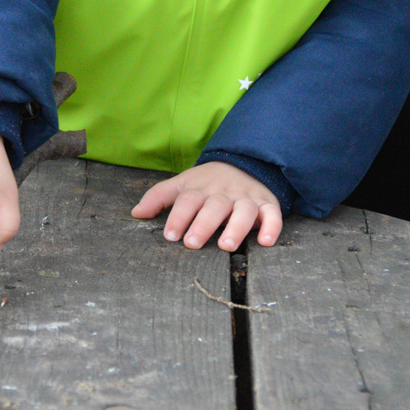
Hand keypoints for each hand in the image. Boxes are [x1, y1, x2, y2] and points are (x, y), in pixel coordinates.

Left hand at [131, 162, 282, 250]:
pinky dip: (272, 227)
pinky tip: (265, 241)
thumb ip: (158, 197)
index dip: (178, 216)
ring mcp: (246, 198)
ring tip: (226, 245)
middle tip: (192, 243)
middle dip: (203, 224)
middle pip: (214, 207)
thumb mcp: (182, 184)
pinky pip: (273, 214)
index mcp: (201, 189)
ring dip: (236, 227)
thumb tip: (136, 213)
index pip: (188, 200)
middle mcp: (224, 193)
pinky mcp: (267, 204)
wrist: (244, 164)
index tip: (170, 235)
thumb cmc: (207, 183)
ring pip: (244, 211)